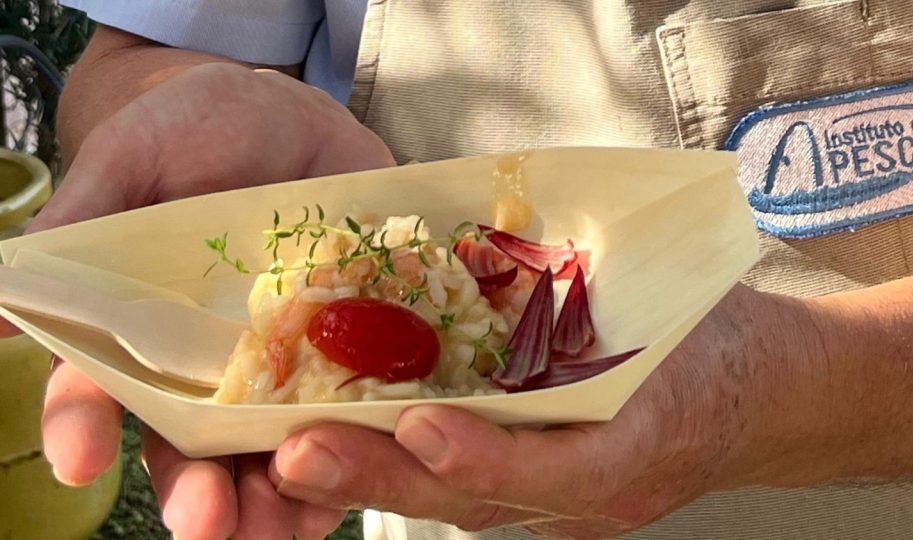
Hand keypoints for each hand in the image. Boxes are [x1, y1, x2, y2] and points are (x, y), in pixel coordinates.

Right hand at [24, 62, 393, 538]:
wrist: (293, 115)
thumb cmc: (193, 128)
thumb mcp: (133, 160)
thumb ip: (79, 227)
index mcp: (140, 334)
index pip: (99, 393)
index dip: (83, 425)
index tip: (79, 457)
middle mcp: (210, 365)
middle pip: (193, 451)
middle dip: (197, 494)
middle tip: (205, 523)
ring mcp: (286, 362)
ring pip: (275, 452)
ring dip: (281, 500)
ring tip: (290, 527)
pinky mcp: (355, 344)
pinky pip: (358, 409)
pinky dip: (364, 447)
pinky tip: (374, 469)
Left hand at [269, 285, 828, 537]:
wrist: (766, 394)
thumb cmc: (721, 336)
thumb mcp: (673, 299)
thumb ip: (589, 286)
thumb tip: (487, 238)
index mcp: (646, 438)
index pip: (563, 470)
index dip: (489, 456)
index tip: (419, 427)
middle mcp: (599, 492)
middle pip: (487, 501)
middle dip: (388, 479)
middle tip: (299, 455)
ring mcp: (572, 506)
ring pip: (465, 504)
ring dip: (379, 479)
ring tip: (294, 454)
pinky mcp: (549, 495)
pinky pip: (471, 488)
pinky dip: (407, 467)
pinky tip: (342, 443)